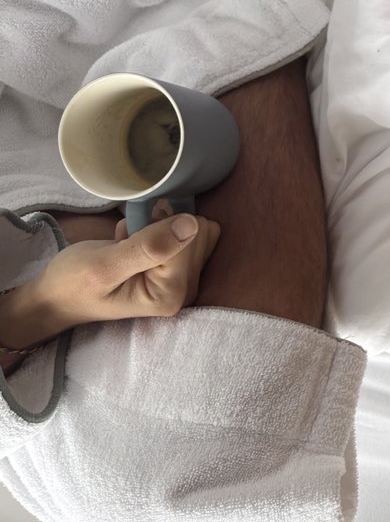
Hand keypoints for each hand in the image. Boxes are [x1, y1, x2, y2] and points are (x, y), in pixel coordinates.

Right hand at [0, 214, 219, 353]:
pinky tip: (136, 241)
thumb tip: (191, 224)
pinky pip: (186, 233)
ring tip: (132, 241)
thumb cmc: (73, 283)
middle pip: (201, 232)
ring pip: (197, 229)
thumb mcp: (104, 264)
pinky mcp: (177, 271)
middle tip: (131, 238)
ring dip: (162, 225)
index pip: (193, 237)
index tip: (132, 234)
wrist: (56, 297)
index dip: (161, 225)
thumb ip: (148, 247)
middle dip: (165, 225)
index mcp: (172, 294)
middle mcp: (186, 290)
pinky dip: (161, 229)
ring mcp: (184, 281)